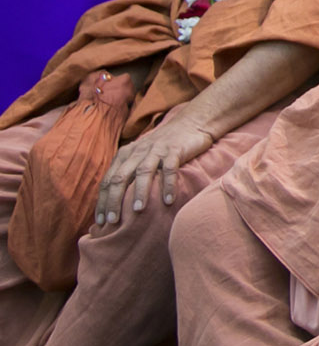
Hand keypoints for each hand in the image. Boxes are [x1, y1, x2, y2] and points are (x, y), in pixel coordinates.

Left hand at [95, 117, 215, 225]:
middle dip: (114, 200)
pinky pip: (169, 169)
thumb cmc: (164, 146)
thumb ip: (129, 173)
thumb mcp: (141, 156)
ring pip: (143, 173)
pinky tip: (168, 200)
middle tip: (113, 221)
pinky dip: (167, 185)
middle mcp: (137, 152)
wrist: (190, 123)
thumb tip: (117, 203)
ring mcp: (156, 150)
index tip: (100, 222)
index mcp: (125, 155)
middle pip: (120, 178)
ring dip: (139, 192)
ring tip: (137, 210)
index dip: (102, 202)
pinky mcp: (175, 150)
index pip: (108, 181)